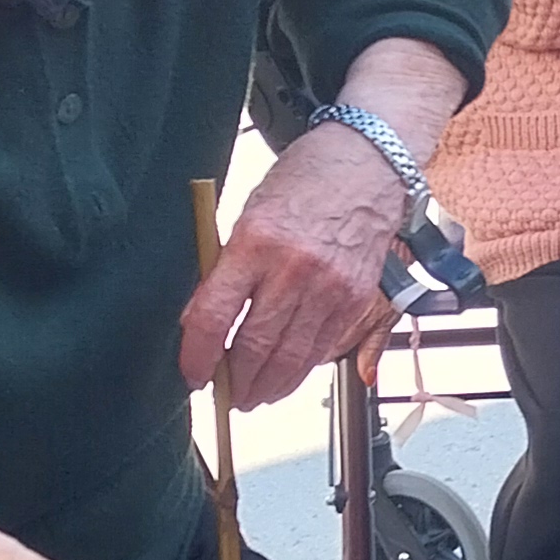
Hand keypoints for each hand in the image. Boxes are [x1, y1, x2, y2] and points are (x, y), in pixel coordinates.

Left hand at [182, 118, 408, 411]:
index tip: (192, 373)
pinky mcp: (356, 299)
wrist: (367, 163)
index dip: (197, 355)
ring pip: (291, 359)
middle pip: (254, 347)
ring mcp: (329, 288)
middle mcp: (293, 269)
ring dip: (266, 387)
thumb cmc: (304, 182)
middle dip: (233, 382)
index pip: (214, 316)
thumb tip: (203, 321)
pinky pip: (322, 349)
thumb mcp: (250, 215)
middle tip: (223, 394)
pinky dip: (300, 370)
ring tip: (252, 396)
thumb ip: (228, 268)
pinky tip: (285, 376)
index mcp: (255, 242)